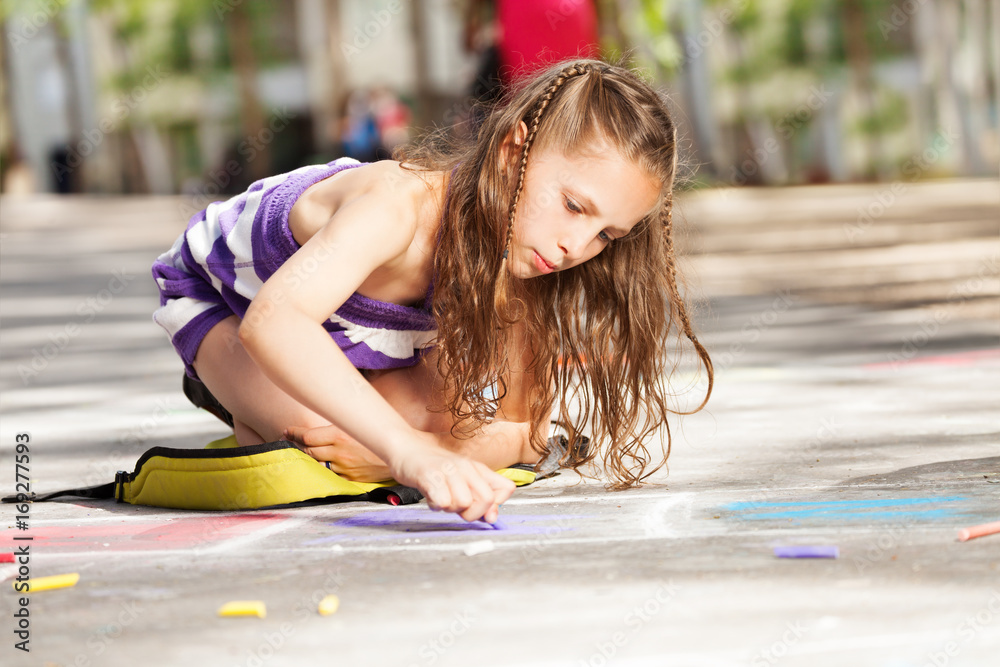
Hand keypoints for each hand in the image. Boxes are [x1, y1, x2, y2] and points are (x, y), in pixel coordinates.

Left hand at [284, 424, 391, 481]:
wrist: (401, 452)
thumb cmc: (380, 433)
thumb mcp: (359, 421)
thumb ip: (341, 419)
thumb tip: (326, 409)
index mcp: (340, 435)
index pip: (307, 436)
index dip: (294, 433)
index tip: (287, 431)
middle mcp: (339, 452)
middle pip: (308, 451)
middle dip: (297, 446)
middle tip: (289, 442)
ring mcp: (343, 468)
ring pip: (316, 464)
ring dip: (308, 459)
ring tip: (301, 454)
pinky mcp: (350, 479)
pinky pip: (330, 475)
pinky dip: (322, 470)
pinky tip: (318, 466)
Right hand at [390, 432, 515, 522]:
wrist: (406, 449)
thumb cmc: (434, 467)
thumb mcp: (462, 480)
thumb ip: (478, 498)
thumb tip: (492, 517)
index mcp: (477, 469)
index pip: (506, 489)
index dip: (496, 505)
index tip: (482, 511)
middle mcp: (466, 467)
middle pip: (487, 499)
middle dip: (472, 513)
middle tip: (457, 508)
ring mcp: (448, 470)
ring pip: (464, 502)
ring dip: (451, 509)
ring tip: (441, 499)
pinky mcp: (429, 475)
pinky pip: (442, 501)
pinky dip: (436, 506)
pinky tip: (431, 498)